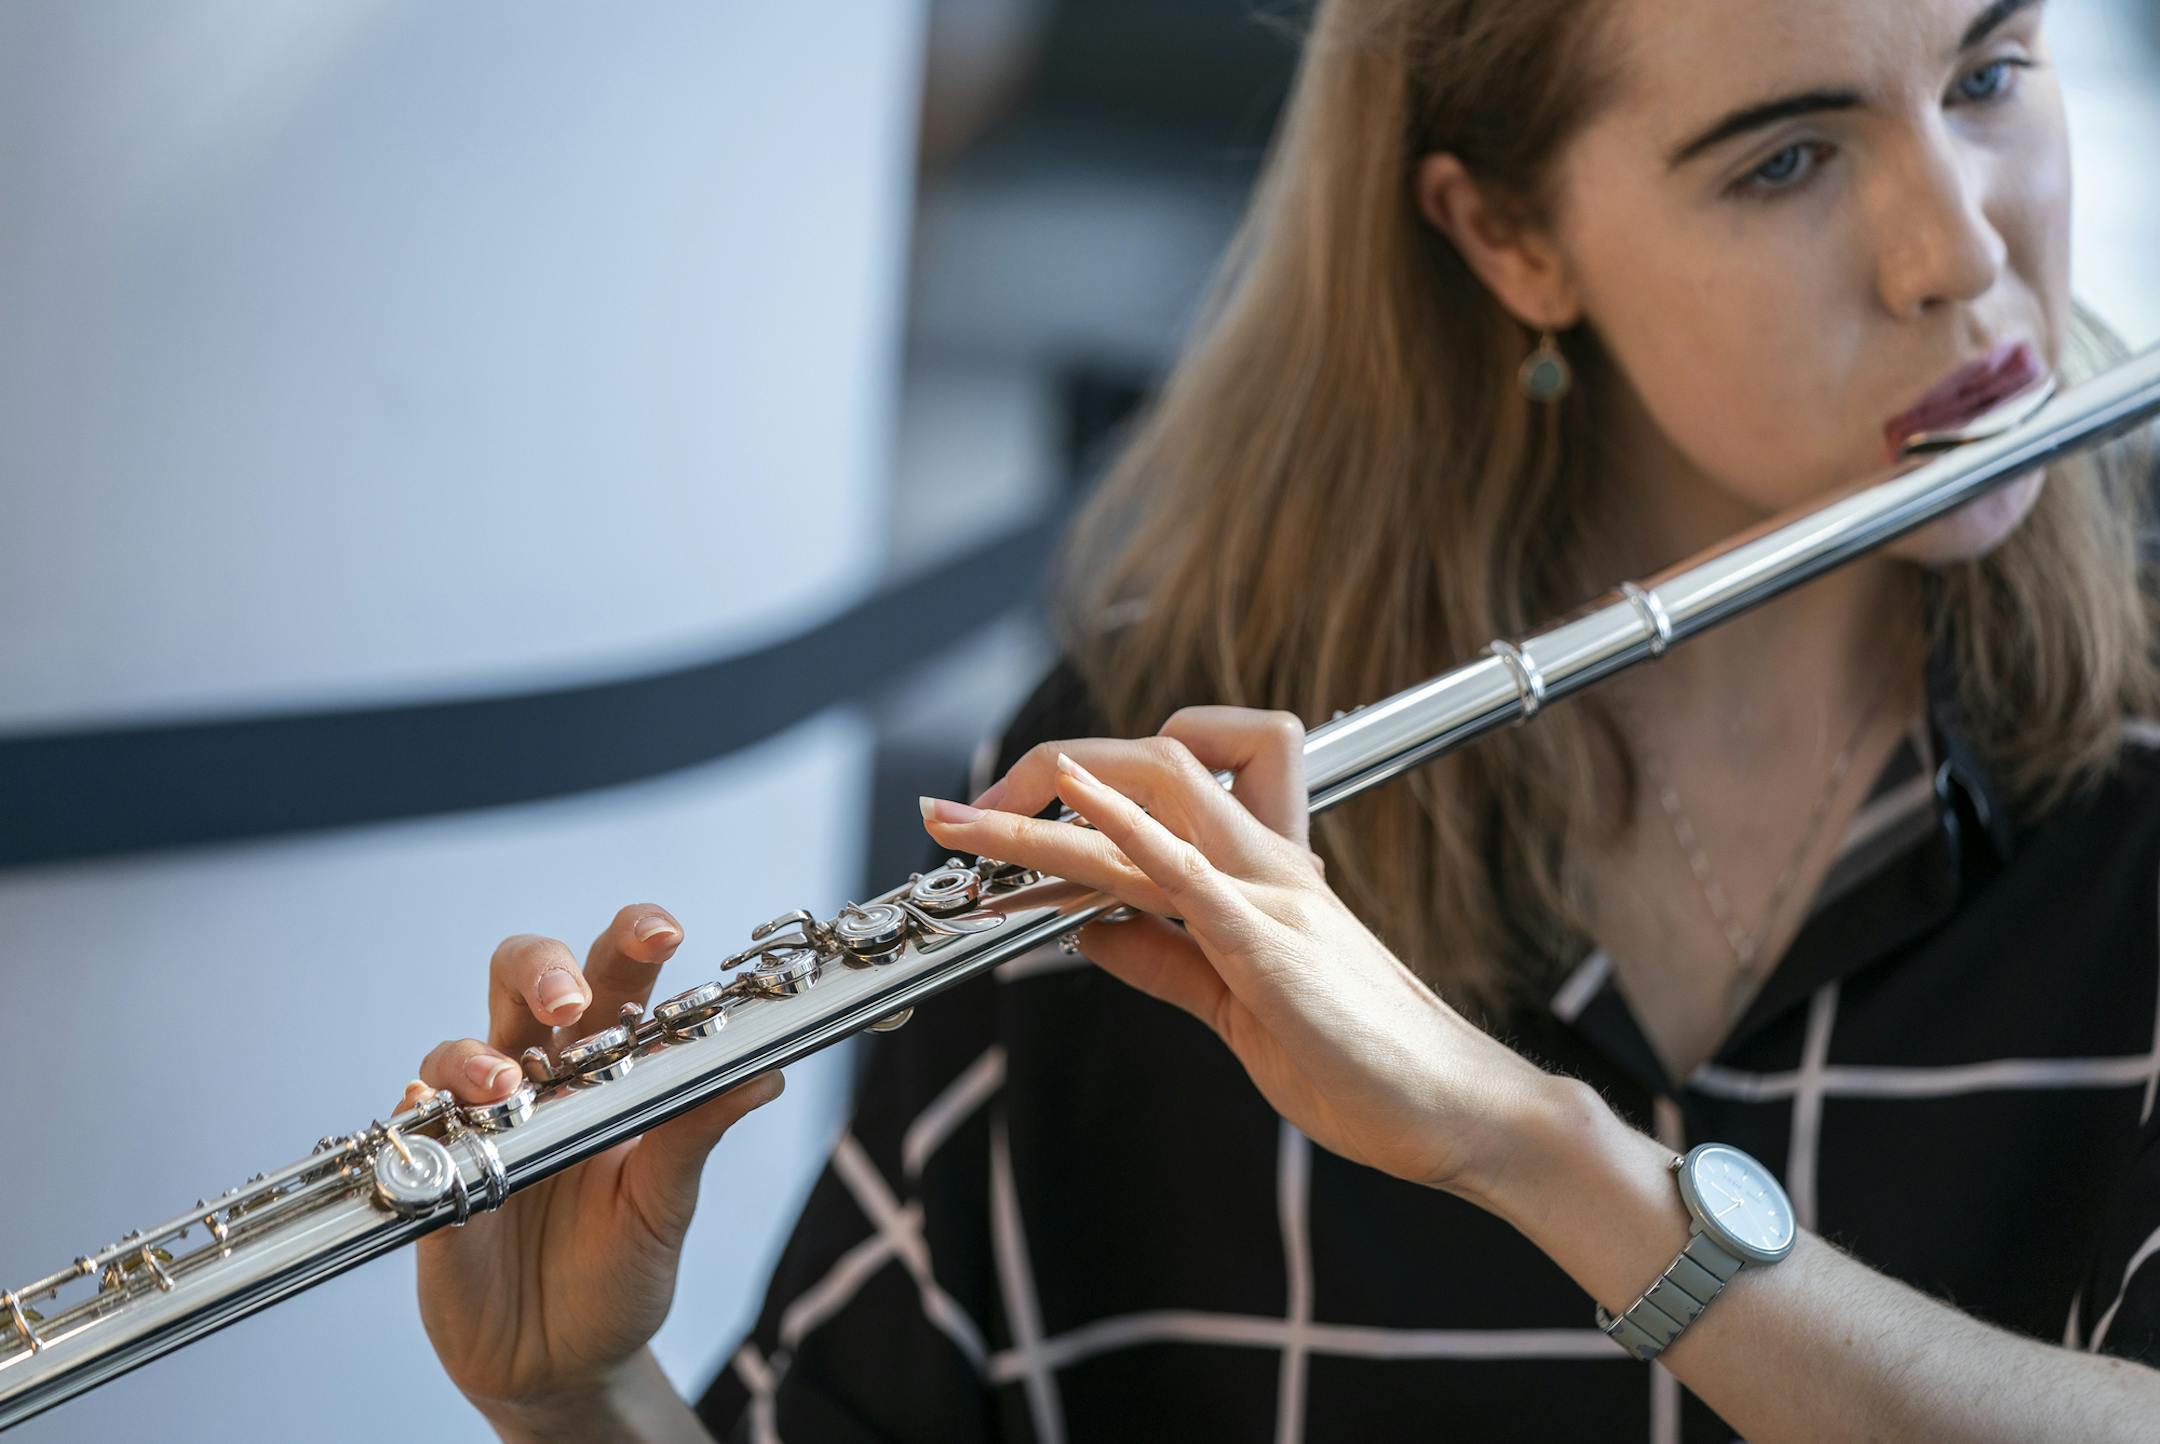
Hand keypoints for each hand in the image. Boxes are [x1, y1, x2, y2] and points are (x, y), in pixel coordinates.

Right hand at [403, 904, 782, 1431]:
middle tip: (569, 1002)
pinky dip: (421, 1118)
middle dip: (542, 969)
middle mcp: (541, 1079)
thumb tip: (767, 1071)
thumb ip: (700, 1129)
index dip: (632, 938)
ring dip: (475, 1057)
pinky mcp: (432, 1177)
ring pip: (457, 1050)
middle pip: (523, 981)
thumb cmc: (622, 1270)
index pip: (618, 977)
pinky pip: (411, 1131)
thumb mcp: (667, 1202)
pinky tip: (441, 1130)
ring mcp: (480, 1123)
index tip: (664, 932)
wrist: (567, 1364)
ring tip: (506, 1089)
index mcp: (609, 1068)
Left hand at [920, 707, 1563, 1203]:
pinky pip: (1189, 868)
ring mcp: (1271, 897)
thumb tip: (1083, 932)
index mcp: (1260, 878)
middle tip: (954, 817)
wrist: (1459, 1113)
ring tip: (959, 819)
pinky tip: (1075, 807)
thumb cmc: (1365, 1065)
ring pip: (1151, 806)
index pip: (1159, 795)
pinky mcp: (1272, 943)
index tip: (994, 830)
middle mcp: (1265, 866)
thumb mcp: (1237, 1009)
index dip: (1072, 797)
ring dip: (1041, 809)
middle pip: (1148, 767)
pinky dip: (1126, 829)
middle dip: (1039, 777)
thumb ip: (1163, 962)